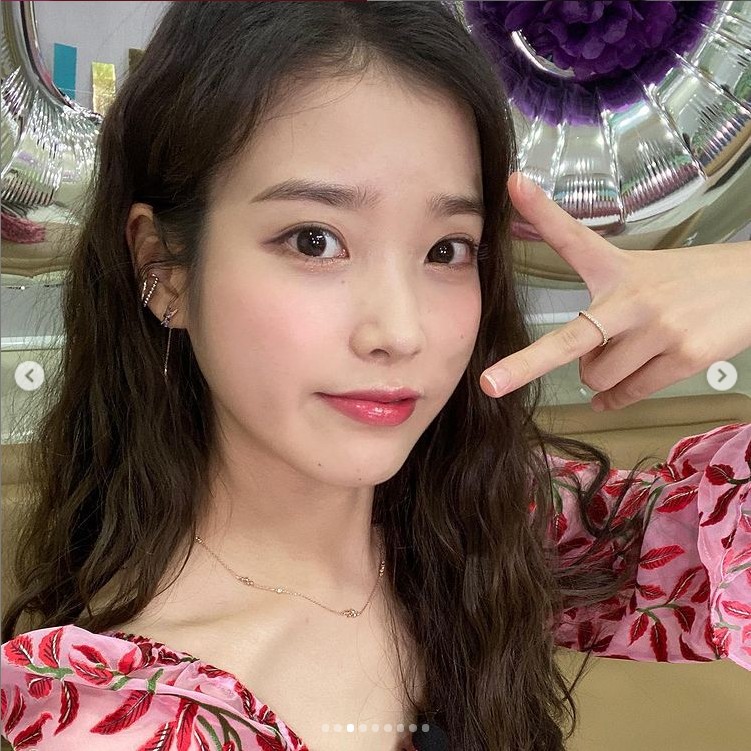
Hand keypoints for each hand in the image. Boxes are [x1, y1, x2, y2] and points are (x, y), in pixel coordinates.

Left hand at [480, 171, 750, 410]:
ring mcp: (659, 329)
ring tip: (623, 353)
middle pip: (571, 340)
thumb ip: (600, 308)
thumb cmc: (685, 282)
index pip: (573, 237)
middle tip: (491, 384)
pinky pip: (629, 392)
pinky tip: (615, 391)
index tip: (514, 185)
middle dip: (526, 364)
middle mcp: (633, 297)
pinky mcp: (685, 356)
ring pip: (597, 377)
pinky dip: (614, 398)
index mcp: (616, 268)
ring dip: (598, 376)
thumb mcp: (638, 271)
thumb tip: (577, 364)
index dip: (542, 212)